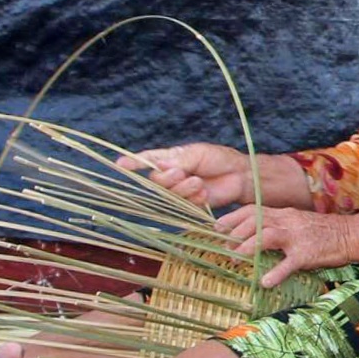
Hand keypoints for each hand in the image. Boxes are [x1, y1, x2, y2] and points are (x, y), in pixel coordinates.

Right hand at [117, 143, 252, 206]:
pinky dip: (194, 198)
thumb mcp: (197, 154)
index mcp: (170, 159)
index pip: (146, 160)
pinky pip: (183, 204)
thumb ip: (178, 161)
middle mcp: (171, 175)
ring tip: (199, 182)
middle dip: (168, 178)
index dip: (133, 162)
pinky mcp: (189, 203)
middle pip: (155, 180)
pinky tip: (204, 193)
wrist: (239, 176)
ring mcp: (179, 190)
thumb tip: (157, 166)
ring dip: (184, 188)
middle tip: (184, 173)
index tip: (119, 163)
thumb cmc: (219, 159)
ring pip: (169, 193)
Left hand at [216, 205, 358, 288]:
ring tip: (235, 258)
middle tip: (223, 246)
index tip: (217, 227)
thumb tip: (254, 238)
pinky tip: (265, 282)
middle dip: (236, 232)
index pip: (254, 210)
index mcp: (285, 214)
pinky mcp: (308, 253)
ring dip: (249, 246)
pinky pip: (289, 263)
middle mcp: (288, 221)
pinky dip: (276, 272)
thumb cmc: (324, 232)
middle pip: (256, 220)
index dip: (233, 217)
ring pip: (268, 235)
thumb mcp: (297, 224)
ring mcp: (297, 237)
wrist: (352, 234)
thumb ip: (277, 228)